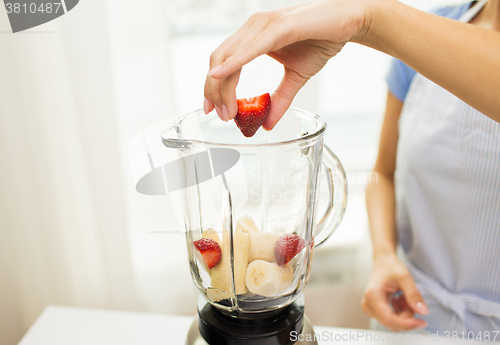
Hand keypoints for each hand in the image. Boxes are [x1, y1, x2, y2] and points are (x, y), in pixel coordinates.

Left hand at [203, 0, 369, 127]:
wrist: (349, 22)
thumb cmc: (321, 42)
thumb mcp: (296, 78)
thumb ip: (279, 99)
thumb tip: (267, 124)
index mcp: (252, 36)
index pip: (222, 62)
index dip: (213, 86)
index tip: (212, 109)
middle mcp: (253, 27)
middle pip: (218, 60)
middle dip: (213, 90)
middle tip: (218, 115)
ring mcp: (263, 24)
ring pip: (229, 56)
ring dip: (223, 86)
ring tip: (226, 110)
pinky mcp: (279, 26)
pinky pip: (251, 48)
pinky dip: (234, 63)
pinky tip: (220, 76)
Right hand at [361, 254, 428, 330]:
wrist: (383, 262)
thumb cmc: (390, 267)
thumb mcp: (405, 277)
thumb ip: (413, 295)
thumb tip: (423, 312)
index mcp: (372, 296)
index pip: (389, 319)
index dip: (407, 324)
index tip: (422, 322)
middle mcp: (368, 305)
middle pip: (392, 323)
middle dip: (407, 316)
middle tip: (410, 299)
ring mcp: (370, 309)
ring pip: (394, 323)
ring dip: (404, 314)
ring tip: (404, 297)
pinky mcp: (374, 311)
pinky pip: (392, 320)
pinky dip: (401, 313)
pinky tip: (400, 300)